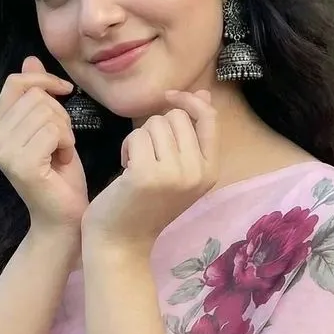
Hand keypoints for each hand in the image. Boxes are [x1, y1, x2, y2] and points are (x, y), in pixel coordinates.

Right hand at [0, 56, 88, 230]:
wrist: (64, 217)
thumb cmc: (60, 175)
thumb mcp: (51, 127)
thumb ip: (38, 95)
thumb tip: (30, 60)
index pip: (16, 83)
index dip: (45, 81)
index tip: (65, 92)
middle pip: (36, 97)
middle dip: (61, 116)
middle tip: (61, 143)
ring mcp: (4, 153)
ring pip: (48, 113)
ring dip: (65, 132)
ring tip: (61, 154)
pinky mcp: (21, 164)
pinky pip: (55, 131)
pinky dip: (68, 144)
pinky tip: (62, 162)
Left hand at [81, 90, 217, 256]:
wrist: (122, 241)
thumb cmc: (147, 202)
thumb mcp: (178, 168)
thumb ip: (192, 133)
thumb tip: (203, 93)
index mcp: (211, 171)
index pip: (210, 118)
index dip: (189, 101)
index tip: (169, 98)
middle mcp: (198, 173)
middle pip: (177, 117)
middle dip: (156, 128)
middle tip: (148, 156)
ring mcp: (174, 174)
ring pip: (155, 124)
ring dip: (140, 139)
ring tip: (137, 165)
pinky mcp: (147, 175)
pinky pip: (137, 136)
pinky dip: (127, 147)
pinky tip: (126, 168)